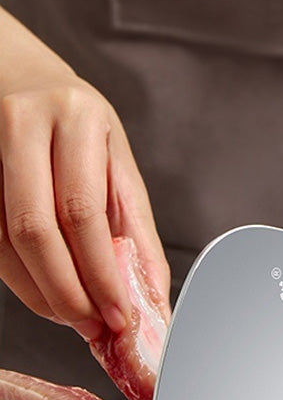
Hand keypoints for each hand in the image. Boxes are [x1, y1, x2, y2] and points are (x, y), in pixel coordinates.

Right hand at [0, 7, 168, 340]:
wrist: (15, 73)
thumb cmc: (76, 123)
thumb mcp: (115, 158)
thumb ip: (134, 223)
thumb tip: (152, 292)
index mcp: (79, 117)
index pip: (85, 210)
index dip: (101, 272)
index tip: (119, 316)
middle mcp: (24, 122)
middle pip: (36, 228)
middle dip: (67, 291)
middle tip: (91, 326)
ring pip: (0, 237)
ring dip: (38, 291)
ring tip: (70, 316)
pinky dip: (13, 275)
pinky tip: (40, 291)